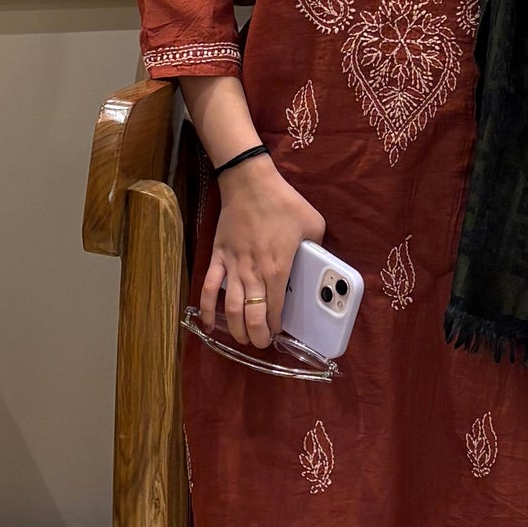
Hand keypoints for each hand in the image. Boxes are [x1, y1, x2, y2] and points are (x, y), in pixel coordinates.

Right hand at [202, 157, 325, 347]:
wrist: (250, 184)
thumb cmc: (283, 203)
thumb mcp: (314, 224)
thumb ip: (318, 249)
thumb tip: (320, 262)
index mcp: (278, 268)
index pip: (275, 310)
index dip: (275, 328)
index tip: (278, 335)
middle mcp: (254, 273)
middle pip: (251, 316)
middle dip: (256, 336)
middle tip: (260, 342)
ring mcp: (233, 267)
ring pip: (231, 308)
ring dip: (236, 328)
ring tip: (242, 338)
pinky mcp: (218, 258)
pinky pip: (209, 288)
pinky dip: (207, 309)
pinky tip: (209, 324)